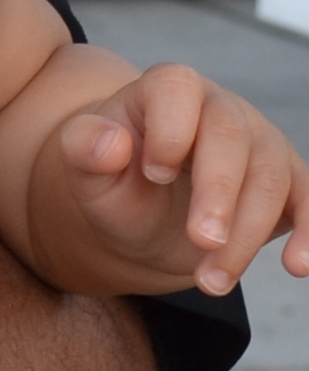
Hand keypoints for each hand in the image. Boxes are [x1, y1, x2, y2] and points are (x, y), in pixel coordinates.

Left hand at [50, 64, 308, 296]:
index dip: (170, 129)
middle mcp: (219, 108)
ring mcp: (258, 141)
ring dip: (247, 235)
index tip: (153, 175)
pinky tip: (297, 266)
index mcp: (166, 93)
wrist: (144, 212)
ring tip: (212, 282)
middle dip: (220, 195)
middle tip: (200, 243)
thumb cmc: (115, 183)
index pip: (177, 89)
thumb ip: (83, 150)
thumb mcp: (86, 173)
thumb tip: (110, 142)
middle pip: (233, 138)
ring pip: (272, 177)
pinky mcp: (286, 179)